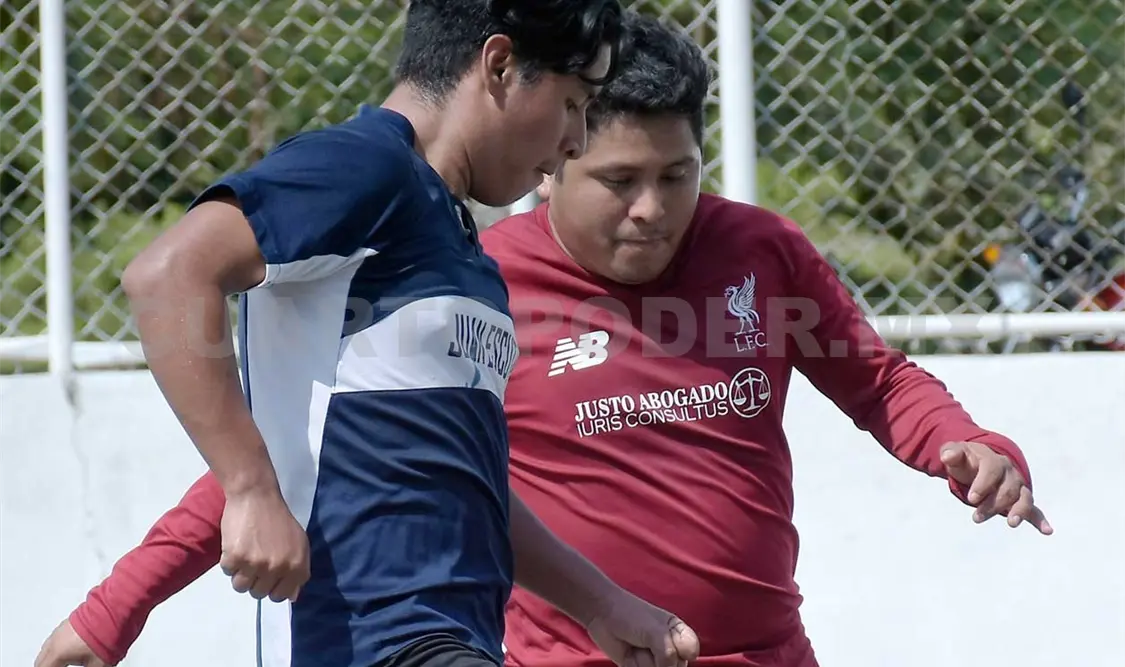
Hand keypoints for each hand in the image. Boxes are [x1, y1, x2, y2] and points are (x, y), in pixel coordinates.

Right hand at [34, 620, 107, 666]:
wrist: (114, 611)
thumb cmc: (106, 634)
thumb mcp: (96, 664)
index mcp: (57, 652)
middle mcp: (55, 640)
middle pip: (41, 660)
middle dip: (49, 665)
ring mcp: (60, 629)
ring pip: (47, 648)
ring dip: (52, 657)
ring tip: (66, 662)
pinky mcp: (68, 623)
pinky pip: (56, 638)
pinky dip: (59, 647)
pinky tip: (72, 651)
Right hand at [219, 485, 309, 601]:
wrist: (257, 495)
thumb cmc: (278, 519)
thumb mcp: (299, 543)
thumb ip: (298, 571)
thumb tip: (292, 597)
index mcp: (297, 567)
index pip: (282, 595)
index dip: (272, 587)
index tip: (268, 575)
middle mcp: (278, 568)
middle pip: (259, 593)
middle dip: (255, 579)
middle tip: (255, 558)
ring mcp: (257, 564)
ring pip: (241, 586)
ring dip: (240, 572)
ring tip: (246, 552)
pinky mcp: (236, 558)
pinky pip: (227, 572)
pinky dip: (229, 561)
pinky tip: (237, 544)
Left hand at [584, 589, 699, 666]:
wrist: (602, 615)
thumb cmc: (631, 615)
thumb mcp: (655, 631)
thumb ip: (668, 653)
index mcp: (679, 634)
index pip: (691, 652)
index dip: (681, 652)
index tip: (667, 641)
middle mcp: (671, 649)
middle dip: (659, 659)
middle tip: (646, 642)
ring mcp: (655, 660)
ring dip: (644, 663)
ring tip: (636, 648)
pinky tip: (629, 657)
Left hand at [940, 441, 1052, 534]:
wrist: (979, 463)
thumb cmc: (966, 461)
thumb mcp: (956, 454)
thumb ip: (951, 453)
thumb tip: (947, 456)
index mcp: (994, 461)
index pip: (992, 471)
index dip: (982, 484)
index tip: (972, 498)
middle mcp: (1010, 473)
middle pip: (1006, 489)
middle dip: (992, 505)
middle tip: (976, 518)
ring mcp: (1018, 487)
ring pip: (1023, 498)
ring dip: (1018, 511)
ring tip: (1011, 523)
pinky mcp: (1021, 500)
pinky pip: (1034, 510)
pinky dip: (1040, 520)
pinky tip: (1047, 531)